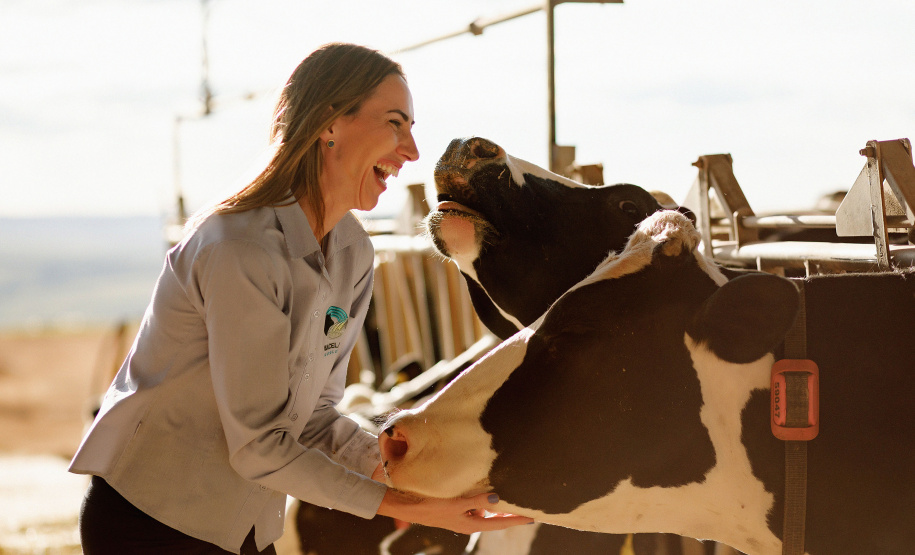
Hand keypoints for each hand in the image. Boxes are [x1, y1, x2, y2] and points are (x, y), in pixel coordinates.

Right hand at [375, 488, 533, 534]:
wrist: (404, 504)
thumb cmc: (428, 505)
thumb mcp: (454, 503)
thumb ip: (476, 500)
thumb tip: (498, 499)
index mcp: (469, 523)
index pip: (499, 522)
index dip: (516, 519)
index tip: (533, 517)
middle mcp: (467, 520)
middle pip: (494, 516)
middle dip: (508, 510)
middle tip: (526, 501)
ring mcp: (460, 514)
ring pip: (482, 507)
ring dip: (492, 499)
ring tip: (507, 487)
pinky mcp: (453, 506)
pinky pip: (471, 501)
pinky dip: (479, 495)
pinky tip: (482, 483)